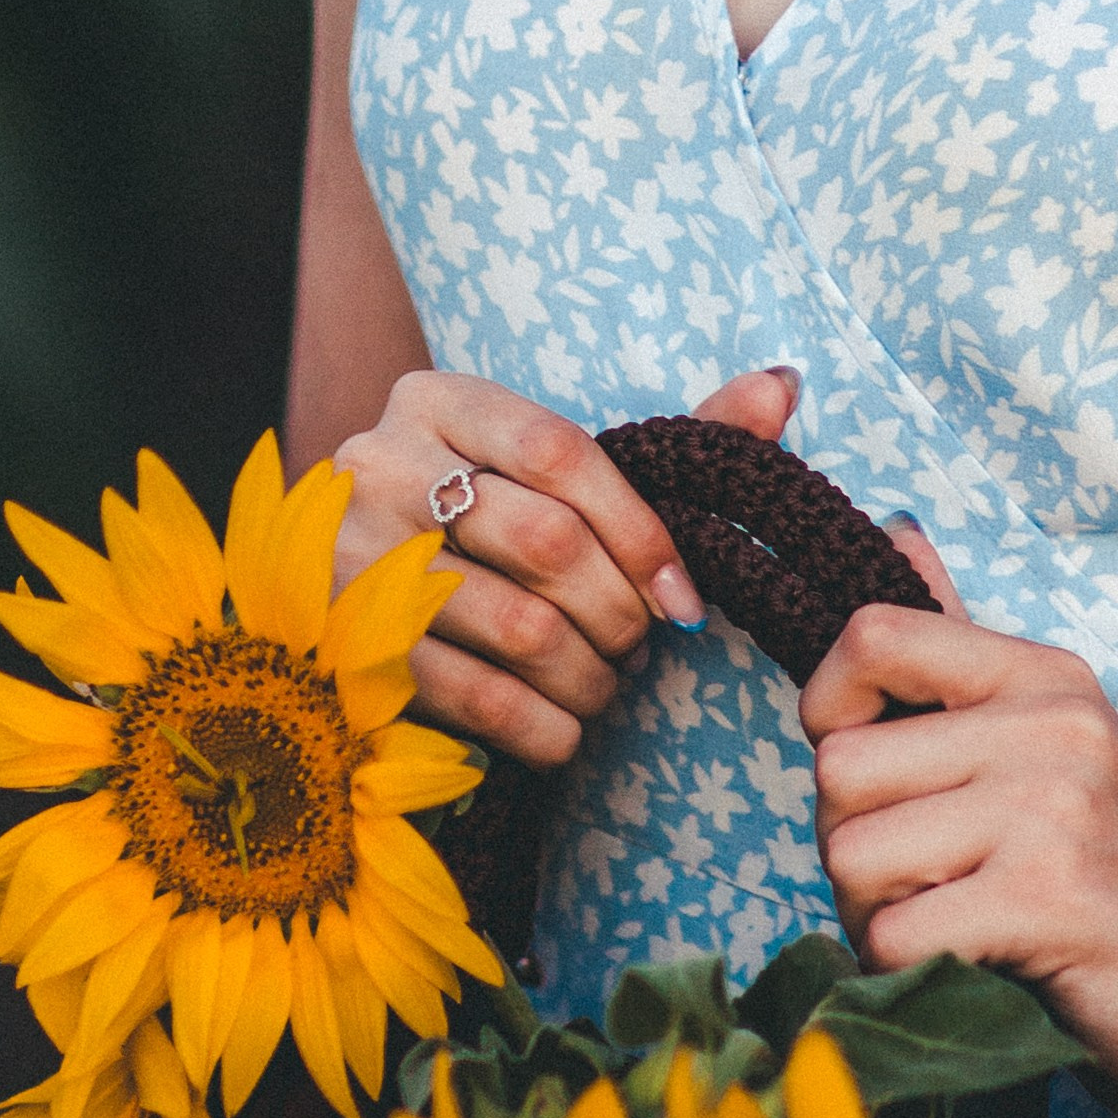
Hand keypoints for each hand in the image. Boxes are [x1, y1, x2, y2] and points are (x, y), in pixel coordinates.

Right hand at [331, 365, 803, 766]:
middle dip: (619, 613)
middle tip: (638, 645)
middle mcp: (378, 465)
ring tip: (603, 685)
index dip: (641, 531)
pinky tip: (564, 731)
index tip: (684, 598)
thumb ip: (661, 445)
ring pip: (520, 629)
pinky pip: (478, 700)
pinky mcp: (345, 650)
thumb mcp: (549, 477)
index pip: (560, 453)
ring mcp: (351, 558)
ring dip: (590, 677)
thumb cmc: (475, 532)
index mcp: (436, 403)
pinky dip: (545, 729)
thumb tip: (781, 387)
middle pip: (546, 543)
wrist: (337, 598)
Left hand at [803, 608, 1117, 1100]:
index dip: (831, 709)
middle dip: (854, 847)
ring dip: (878, 915)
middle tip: (934, 880)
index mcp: (1041, 675)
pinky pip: (895, 933)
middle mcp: (1052, 724)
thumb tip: (893, 531)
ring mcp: (1056, 809)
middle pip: (837, 770)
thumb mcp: (1036, 742)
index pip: (870, 634)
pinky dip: (908, 968)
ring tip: (959, 921)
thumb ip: (953, 651)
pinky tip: (977, 963)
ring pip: (851, 856)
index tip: (881, 772)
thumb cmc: (1097, 872)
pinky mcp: (1053, 898)